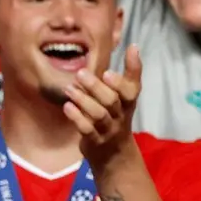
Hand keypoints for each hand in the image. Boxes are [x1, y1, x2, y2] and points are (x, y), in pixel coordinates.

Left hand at [64, 46, 142, 165]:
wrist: (114, 155)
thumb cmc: (117, 116)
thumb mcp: (126, 97)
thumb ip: (130, 73)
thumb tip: (134, 46)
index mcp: (128, 102)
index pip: (131, 91)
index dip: (120, 82)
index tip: (107, 72)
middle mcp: (120, 115)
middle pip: (111, 101)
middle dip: (95, 87)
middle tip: (80, 73)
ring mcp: (108, 129)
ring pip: (98, 115)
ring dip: (83, 100)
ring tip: (69, 88)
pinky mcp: (95, 141)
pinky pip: (87, 130)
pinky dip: (77, 118)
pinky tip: (67, 106)